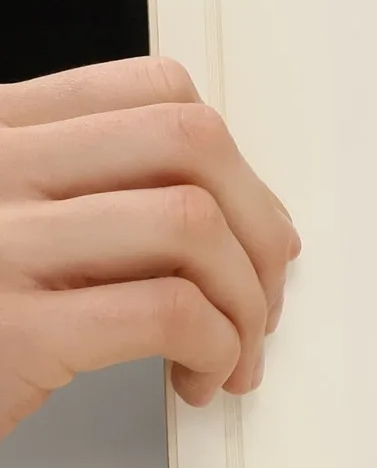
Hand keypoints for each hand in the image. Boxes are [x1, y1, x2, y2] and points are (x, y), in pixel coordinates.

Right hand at [0, 57, 299, 436]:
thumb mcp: (10, 221)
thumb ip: (90, 192)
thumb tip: (237, 209)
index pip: (156, 91)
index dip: (232, 160)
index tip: (249, 223)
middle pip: (191, 141)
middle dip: (258, 224)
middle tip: (260, 292)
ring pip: (193, 223)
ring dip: (244, 298)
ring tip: (232, 347)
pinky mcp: (14, 333)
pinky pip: (168, 312)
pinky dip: (215, 346)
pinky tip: (199, 375)